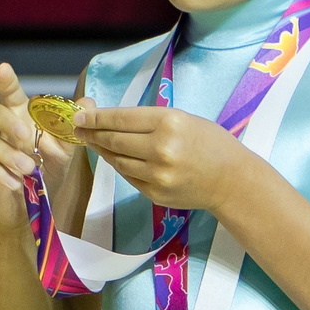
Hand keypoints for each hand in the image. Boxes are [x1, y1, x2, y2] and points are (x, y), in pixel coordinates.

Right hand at [0, 63, 75, 232]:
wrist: (29, 208)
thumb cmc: (43, 173)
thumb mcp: (63, 151)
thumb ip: (72, 128)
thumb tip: (89, 103)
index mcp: (16, 118)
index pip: (9, 95)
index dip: (6, 82)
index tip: (4, 69)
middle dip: (8, 122)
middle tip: (26, 136)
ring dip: (8, 154)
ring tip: (28, 169)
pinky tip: (15, 183)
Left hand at [76, 102, 251, 214]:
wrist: (231, 179)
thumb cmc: (210, 143)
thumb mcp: (183, 119)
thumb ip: (148, 120)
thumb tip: (109, 118)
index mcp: (169, 123)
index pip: (121, 118)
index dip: (96, 117)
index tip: (79, 116)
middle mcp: (160, 149)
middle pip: (114, 140)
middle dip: (92, 133)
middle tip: (78, 128)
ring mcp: (157, 174)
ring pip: (116, 160)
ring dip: (101, 150)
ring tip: (92, 141)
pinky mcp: (154, 193)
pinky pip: (127, 176)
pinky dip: (118, 165)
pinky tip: (113, 157)